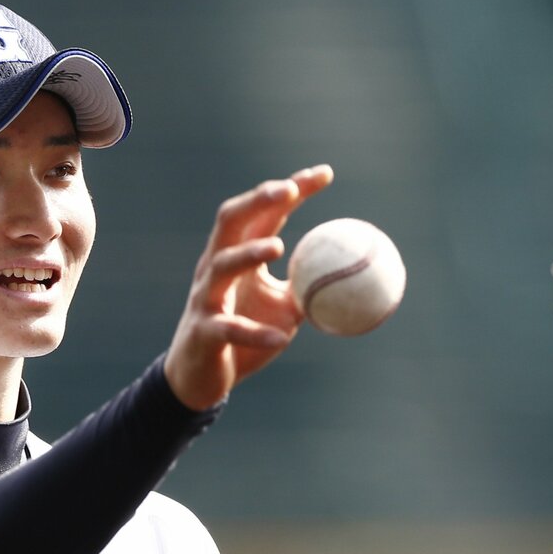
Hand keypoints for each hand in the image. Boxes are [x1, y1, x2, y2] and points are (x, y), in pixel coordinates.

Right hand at [163, 164, 333, 410]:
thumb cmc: (242, 337)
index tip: (324, 174)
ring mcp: (206, 299)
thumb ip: (309, 287)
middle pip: (231, 221)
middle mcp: (216, 268)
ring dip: (249, 253)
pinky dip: (255, 332)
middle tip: (289, 190)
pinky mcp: (203, 333)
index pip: (263, 213)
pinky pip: (228, 329)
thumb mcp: (283, 308)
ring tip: (279, 247)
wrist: (199, 379)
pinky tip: (282, 337)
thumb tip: (353, 275)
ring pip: (221, 266)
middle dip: (258, 200)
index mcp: (237, 256)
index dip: (290, 189)